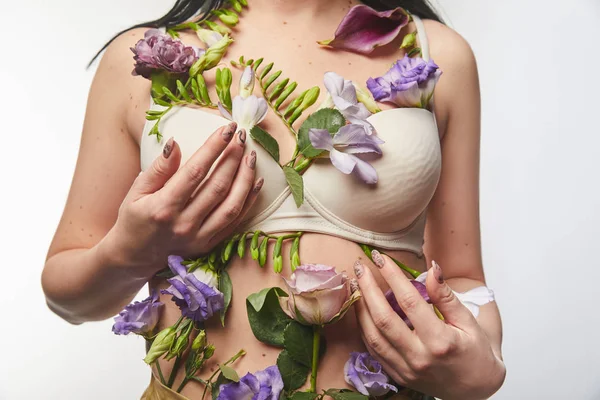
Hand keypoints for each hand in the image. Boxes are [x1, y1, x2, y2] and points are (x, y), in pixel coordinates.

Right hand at [103, 122, 261, 276]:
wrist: (134, 258)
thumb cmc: (134, 219)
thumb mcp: (137, 191)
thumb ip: (158, 168)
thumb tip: (175, 142)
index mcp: (164, 207)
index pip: (195, 172)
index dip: (214, 148)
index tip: (226, 128)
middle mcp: (184, 224)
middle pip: (218, 186)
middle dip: (233, 157)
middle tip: (242, 136)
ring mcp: (199, 238)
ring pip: (232, 205)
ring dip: (245, 178)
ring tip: (251, 156)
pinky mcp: (209, 246)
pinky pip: (235, 222)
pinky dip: (248, 201)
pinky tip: (256, 182)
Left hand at [353, 252, 505, 399]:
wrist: (476, 388)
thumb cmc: (475, 351)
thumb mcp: (468, 321)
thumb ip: (446, 296)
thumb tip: (432, 268)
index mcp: (440, 341)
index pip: (409, 302)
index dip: (393, 276)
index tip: (381, 258)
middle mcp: (420, 357)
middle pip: (383, 318)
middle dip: (368, 288)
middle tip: (359, 266)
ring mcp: (406, 369)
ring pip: (373, 336)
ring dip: (360, 308)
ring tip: (355, 284)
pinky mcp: (398, 375)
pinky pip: (373, 350)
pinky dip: (363, 328)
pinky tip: (361, 309)